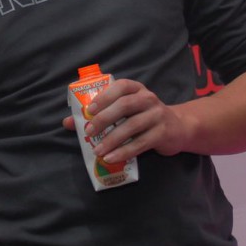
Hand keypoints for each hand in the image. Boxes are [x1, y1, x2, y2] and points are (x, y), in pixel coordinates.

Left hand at [61, 78, 187, 161]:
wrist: (178, 128)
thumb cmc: (143, 117)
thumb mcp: (124, 111)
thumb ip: (99, 114)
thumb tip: (67, 122)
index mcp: (136, 89)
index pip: (120, 87)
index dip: (104, 97)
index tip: (89, 110)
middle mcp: (148, 98)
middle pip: (124, 105)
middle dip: (104, 119)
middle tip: (88, 132)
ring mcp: (157, 115)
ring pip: (132, 126)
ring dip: (112, 139)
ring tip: (98, 151)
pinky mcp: (163, 133)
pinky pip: (141, 142)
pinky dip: (125, 151)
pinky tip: (111, 158)